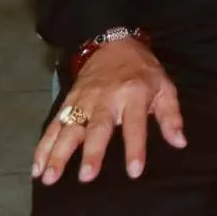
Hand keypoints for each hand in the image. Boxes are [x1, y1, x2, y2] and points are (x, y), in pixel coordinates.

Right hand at [34, 39, 184, 185]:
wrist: (112, 41)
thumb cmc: (142, 70)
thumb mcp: (164, 86)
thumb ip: (171, 116)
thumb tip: (179, 142)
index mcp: (134, 94)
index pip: (136, 124)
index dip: (135, 147)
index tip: (133, 170)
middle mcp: (107, 98)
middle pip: (98, 127)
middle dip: (92, 152)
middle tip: (86, 176)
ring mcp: (84, 99)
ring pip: (69, 127)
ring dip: (58, 153)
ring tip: (50, 176)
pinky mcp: (68, 101)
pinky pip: (54, 125)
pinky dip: (43, 146)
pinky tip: (37, 166)